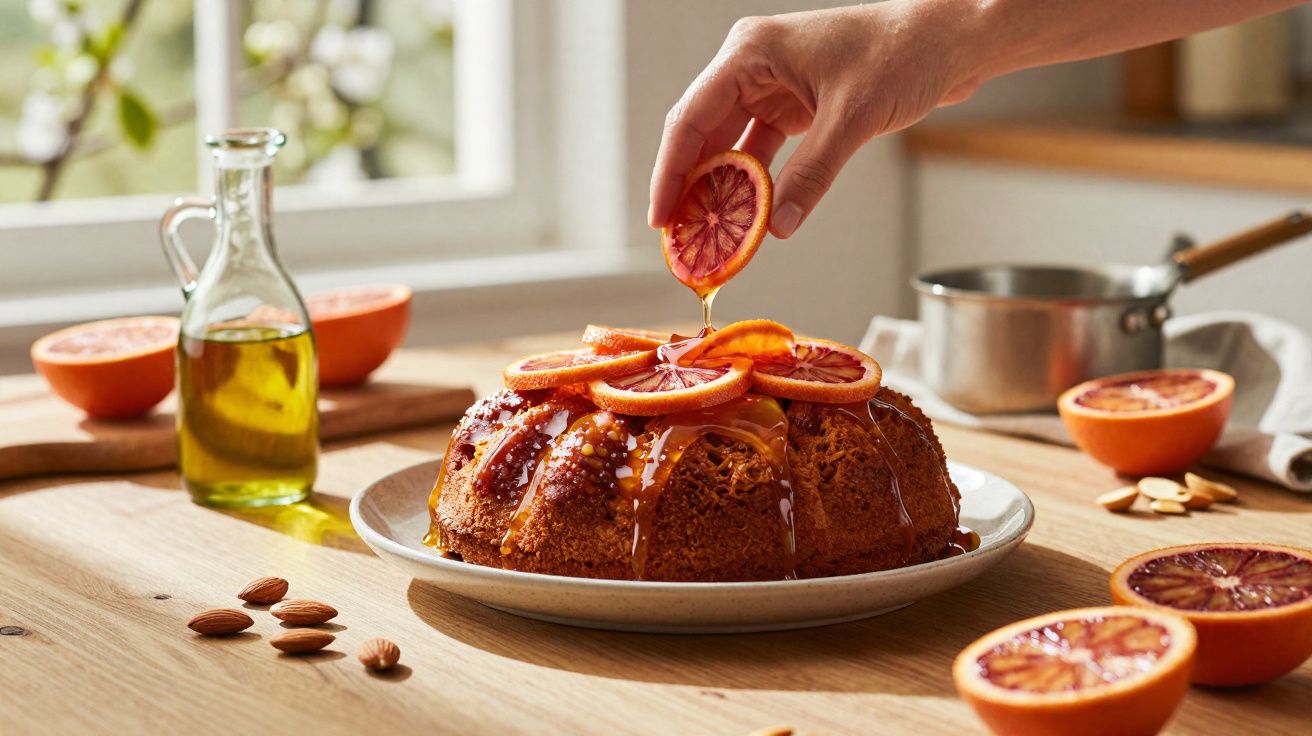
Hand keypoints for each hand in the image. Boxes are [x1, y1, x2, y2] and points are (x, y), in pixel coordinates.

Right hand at [648, 2, 985, 238]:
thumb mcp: (852, 119)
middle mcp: (753, 66)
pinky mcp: (796, 104)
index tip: (660, 218)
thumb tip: (776, 226)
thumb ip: (811, 175)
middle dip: (690, 188)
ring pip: (730, 146)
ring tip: (707, 236)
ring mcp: (773, 85)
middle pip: (703, 134)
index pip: (691, 118)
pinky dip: (753, 184)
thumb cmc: (903, 54)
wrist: (951, 40)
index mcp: (750, 53)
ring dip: (721, 190)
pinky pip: (760, 150)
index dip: (671, 173)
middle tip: (680, 239)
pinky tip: (746, 217)